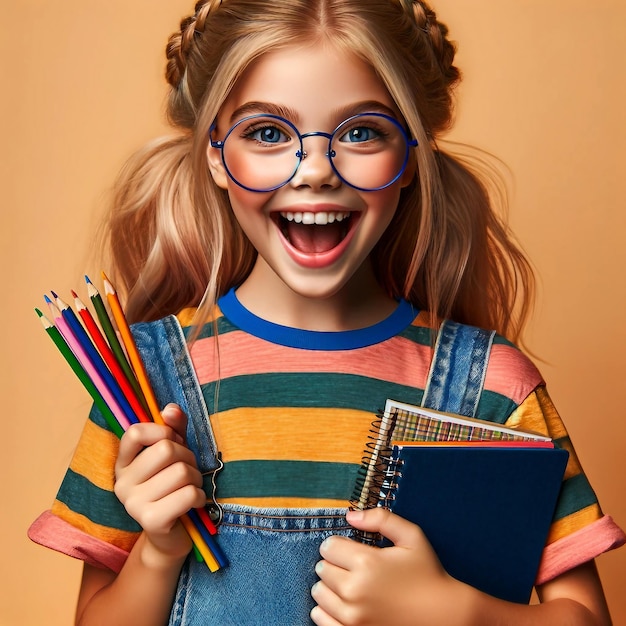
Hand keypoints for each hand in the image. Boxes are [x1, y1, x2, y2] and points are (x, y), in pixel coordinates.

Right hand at [114, 404, 206, 560]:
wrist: (170, 535)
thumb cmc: (172, 487)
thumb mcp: (174, 454)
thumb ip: (174, 429)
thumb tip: (170, 409)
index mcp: (123, 463)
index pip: (135, 432)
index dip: (162, 431)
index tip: (173, 442)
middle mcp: (122, 482)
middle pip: (166, 449)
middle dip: (188, 457)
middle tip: (187, 470)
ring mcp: (133, 503)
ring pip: (181, 471)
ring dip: (196, 478)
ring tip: (191, 487)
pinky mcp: (150, 521)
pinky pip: (188, 494)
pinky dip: (199, 496)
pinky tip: (194, 502)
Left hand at [311, 508, 468, 625]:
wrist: (444, 616)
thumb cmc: (428, 574)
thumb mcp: (412, 537)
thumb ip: (381, 519)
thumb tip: (351, 515)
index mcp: (367, 563)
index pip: (328, 546)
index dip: (339, 544)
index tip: (351, 549)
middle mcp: (355, 591)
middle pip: (321, 568)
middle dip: (334, 563)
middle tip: (353, 567)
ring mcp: (352, 617)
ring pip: (318, 592)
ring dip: (329, 586)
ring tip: (350, 585)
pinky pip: (319, 618)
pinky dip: (326, 609)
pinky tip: (345, 604)